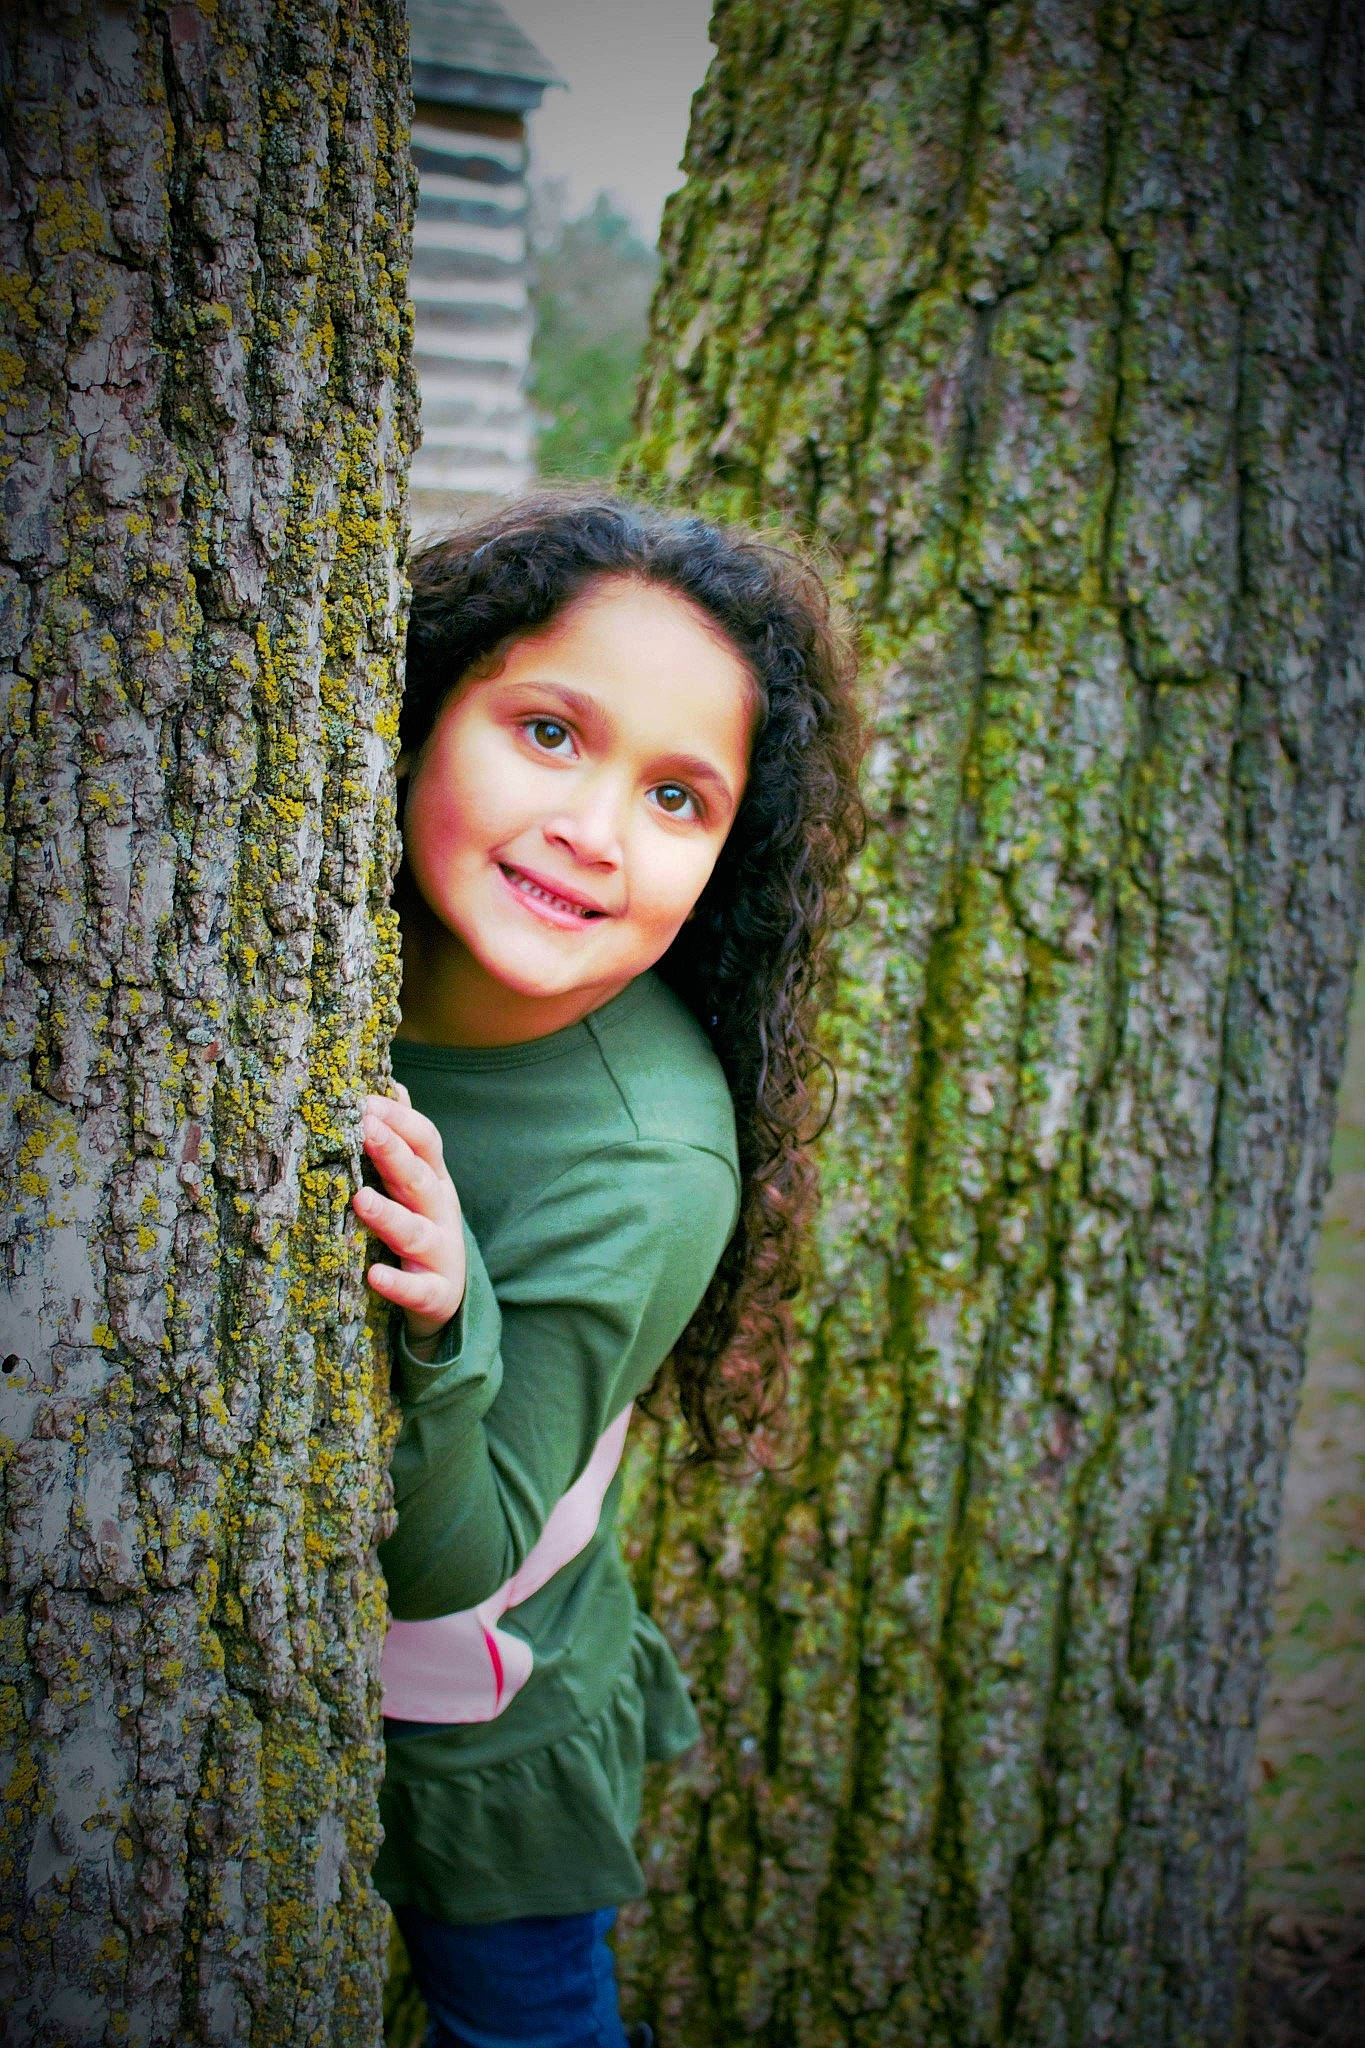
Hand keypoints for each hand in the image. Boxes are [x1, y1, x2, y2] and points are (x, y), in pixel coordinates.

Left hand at [352, 1085, 466, 1355]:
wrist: (448, 1295)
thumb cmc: (420, 1223)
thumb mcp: (417, 1181)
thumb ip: (404, 1138)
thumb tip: (391, 1085)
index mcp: (433, 1179)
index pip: (426, 1141)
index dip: (400, 1120)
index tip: (365, 1101)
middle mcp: (440, 1211)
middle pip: (419, 1178)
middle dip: (394, 1153)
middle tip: (365, 1129)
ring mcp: (439, 1252)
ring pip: (416, 1231)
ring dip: (389, 1215)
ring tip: (361, 1200)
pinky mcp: (435, 1293)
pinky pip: (418, 1290)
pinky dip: (398, 1283)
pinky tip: (373, 1275)